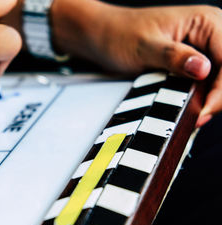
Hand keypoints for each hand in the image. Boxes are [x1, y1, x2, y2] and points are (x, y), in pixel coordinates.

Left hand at [50, 0, 221, 126]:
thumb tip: (204, 69)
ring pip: (220, 78)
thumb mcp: (145, 47)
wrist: (101, 37)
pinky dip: (202, 96)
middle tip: (200, 116)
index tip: (205, 108)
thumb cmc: (119, 35)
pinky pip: (207, 82)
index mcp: (205, 21)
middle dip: (220, 95)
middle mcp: (209, 34)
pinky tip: (192, 107)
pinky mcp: (192, 62)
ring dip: (212, 97)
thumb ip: (174, 57)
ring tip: (196, 115)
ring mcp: (202, 49)